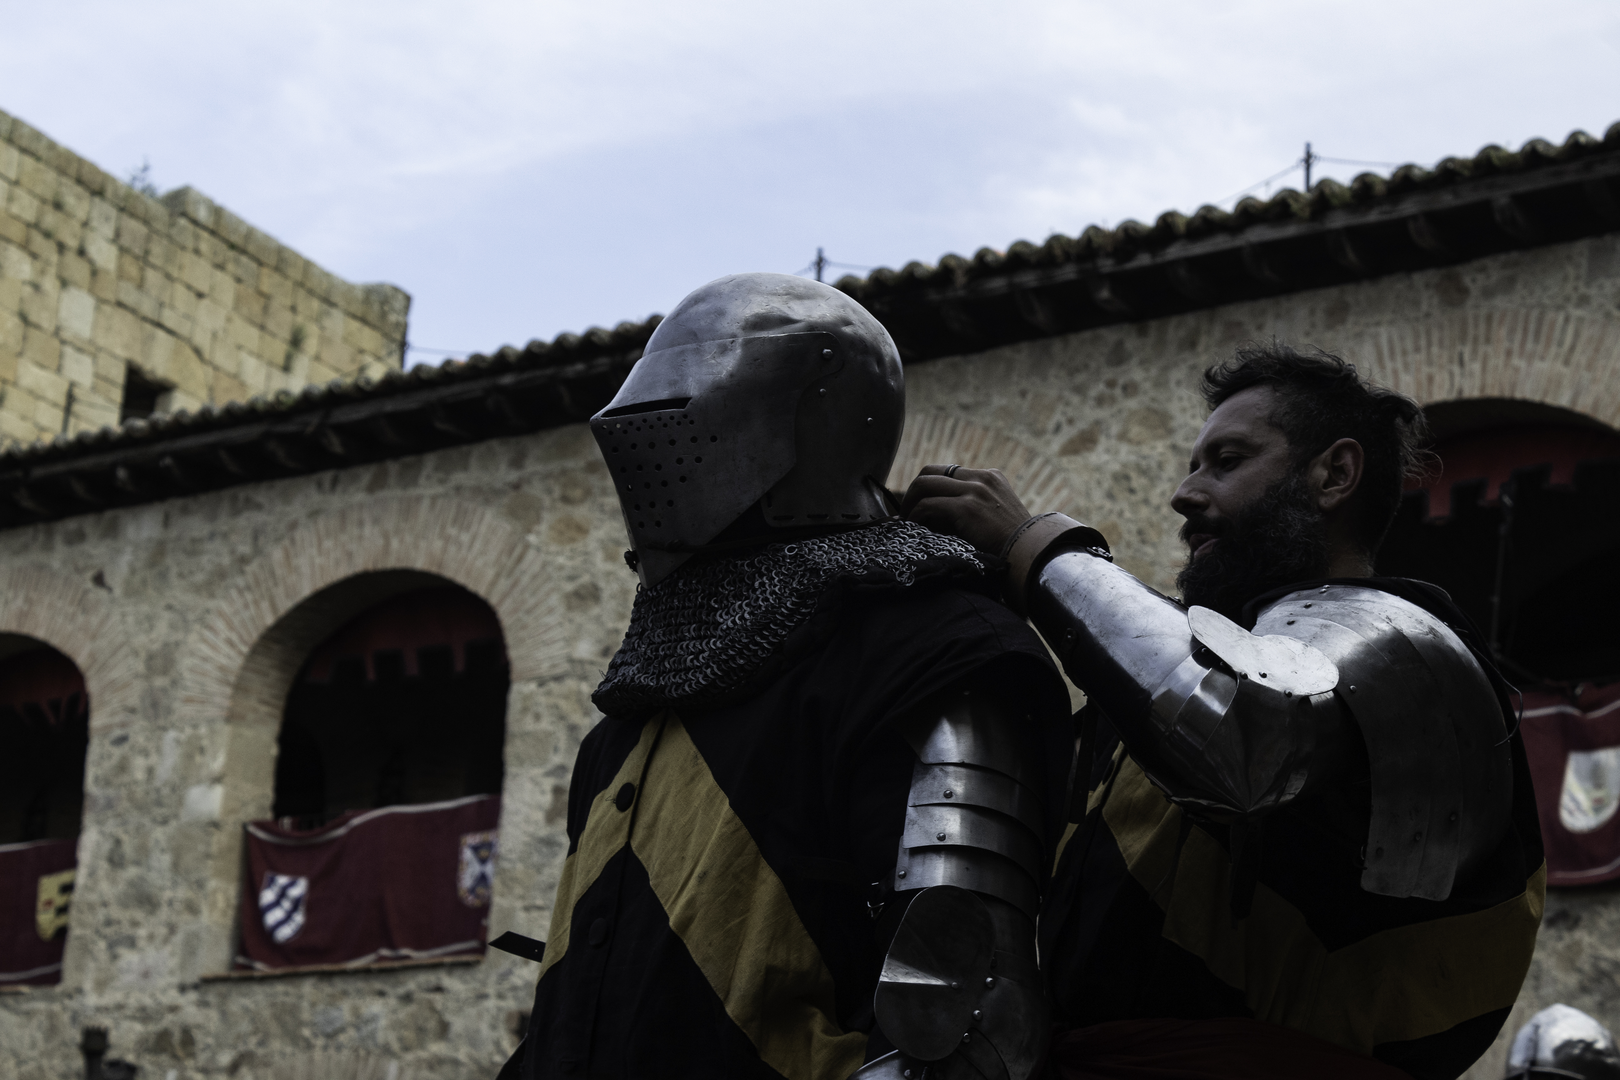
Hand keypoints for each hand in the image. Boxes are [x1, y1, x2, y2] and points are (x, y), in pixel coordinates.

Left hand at [900, 465, 1032, 554]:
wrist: (1032, 556)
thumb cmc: (1014, 546)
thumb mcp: (996, 517)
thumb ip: (972, 509)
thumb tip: (934, 518)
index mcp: (990, 478)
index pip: (948, 473)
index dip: (928, 489)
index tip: (918, 507)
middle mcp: (981, 478)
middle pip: (931, 471)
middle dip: (913, 492)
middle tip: (906, 514)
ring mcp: (974, 490)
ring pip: (924, 484)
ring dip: (909, 503)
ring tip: (906, 522)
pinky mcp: (967, 507)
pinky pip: (927, 505)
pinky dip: (915, 517)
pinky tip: (914, 529)